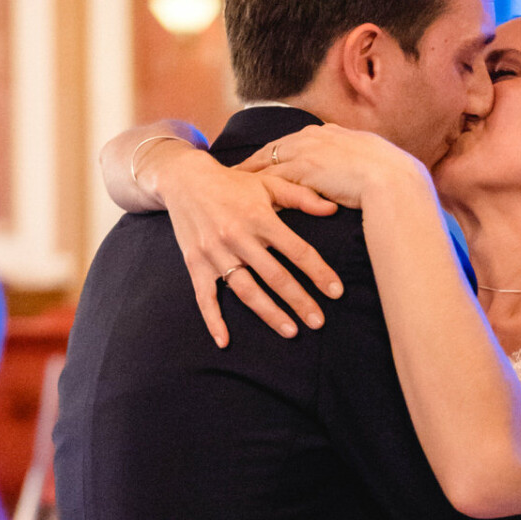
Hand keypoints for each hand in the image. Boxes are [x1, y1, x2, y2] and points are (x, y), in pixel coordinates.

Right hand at [143, 140, 344, 349]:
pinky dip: (213, 320)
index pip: (296, 250)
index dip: (318, 272)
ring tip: (290, 332)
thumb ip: (302, 197)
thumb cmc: (234, 184)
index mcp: (259, 217)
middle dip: (299, 301)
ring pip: (245, 290)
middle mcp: (238, 236)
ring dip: (269, 313)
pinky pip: (204, 297)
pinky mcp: (195, 263)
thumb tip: (334, 208)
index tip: (336, 292)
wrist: (184, 178)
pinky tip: (224, 342)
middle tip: (318, 322)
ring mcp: (215, 252)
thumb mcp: (268, 183)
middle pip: (274, 276)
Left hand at [240, 125, 423, 214]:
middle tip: (232, 171)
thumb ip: (356, 161)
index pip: (293, 141)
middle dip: (253, 160)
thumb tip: (357, 170)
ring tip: (230, 187)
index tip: (262, 159)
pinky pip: (272, 180)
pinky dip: (257, 189)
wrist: (392, 180)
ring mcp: (306, 152)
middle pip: (273, 149)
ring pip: (267, 163)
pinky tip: (244, 200)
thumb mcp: (371, 160)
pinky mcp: (303, 171)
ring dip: (247, 175)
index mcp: (329, 133)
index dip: (276, 152)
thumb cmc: (390, 175)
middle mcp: (313, 137)